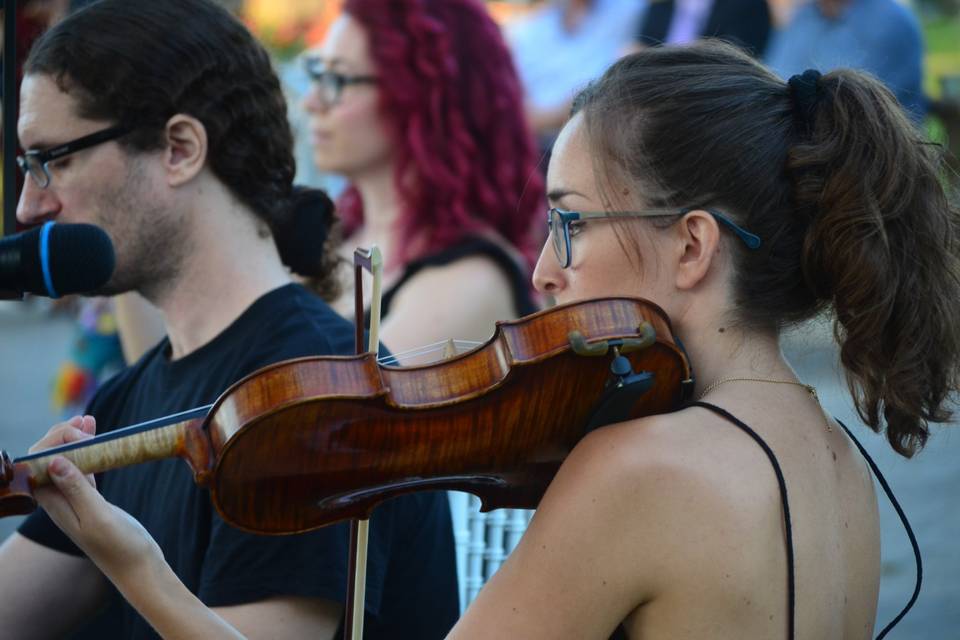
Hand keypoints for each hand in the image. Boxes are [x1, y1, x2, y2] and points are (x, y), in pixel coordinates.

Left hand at [32, 416, 162, 579]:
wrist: (138, 568)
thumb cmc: (120, 547)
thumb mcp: (98, 517)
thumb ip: (77, 488)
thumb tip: (55, 460)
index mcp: (55, 504)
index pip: (38, 463)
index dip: (52, 441)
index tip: (79, 433)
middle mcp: (60, 500)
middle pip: (49, 459)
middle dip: (62, 435)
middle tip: (87, 423)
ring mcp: (76, 499)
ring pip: (68, 461)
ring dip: (76, 439)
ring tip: (90, 420)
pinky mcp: (92, 500)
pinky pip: (84, 469)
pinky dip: (90, 451)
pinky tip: (99, 439)